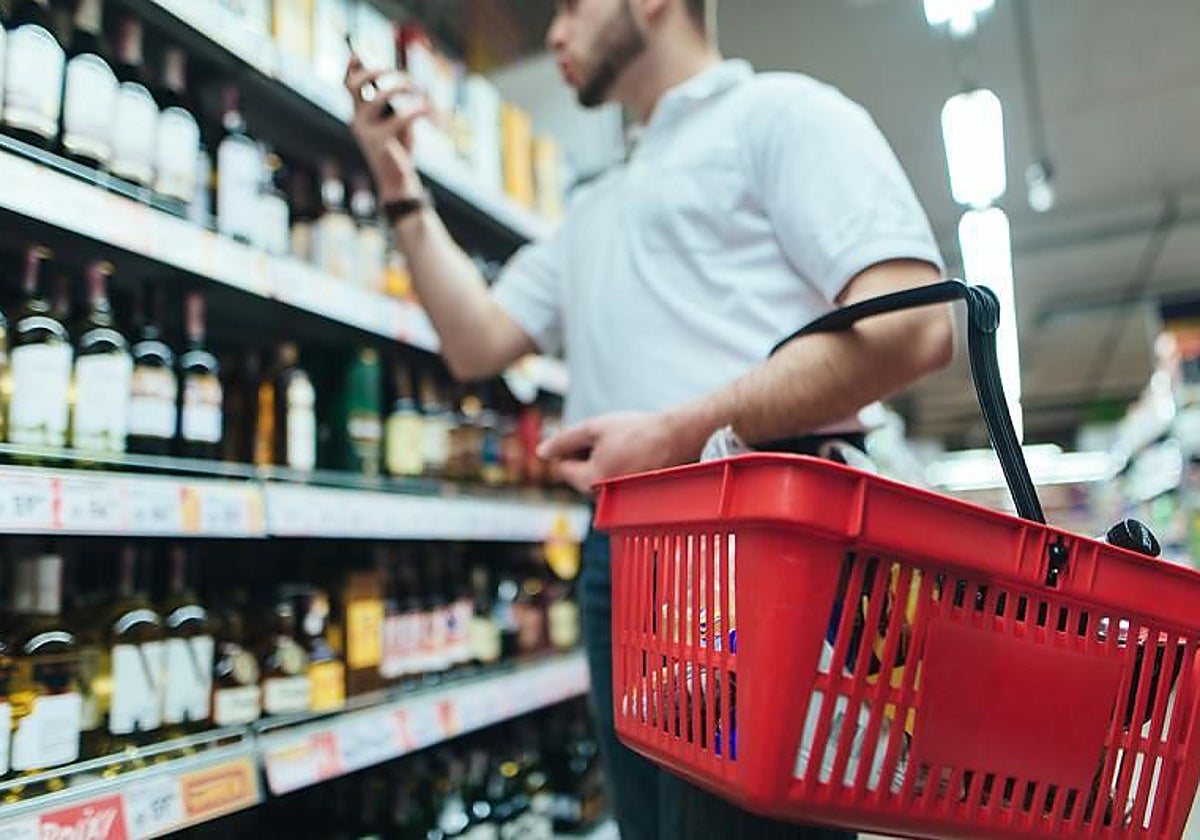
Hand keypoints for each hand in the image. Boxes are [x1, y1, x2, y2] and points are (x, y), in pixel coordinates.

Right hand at [344, 54, 430, 203]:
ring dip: (400, 86)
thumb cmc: (398, 149)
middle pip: (354, 85)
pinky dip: (415, 109)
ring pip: (377, 98)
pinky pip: (399, 119)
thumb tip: (404, 80)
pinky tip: (425, 109)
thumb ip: (395, 103)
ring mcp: (365, 132)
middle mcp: (357, 120)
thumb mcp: (397, 121)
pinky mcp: (379, 143)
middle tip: (398, 72)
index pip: (348, 84)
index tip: (360, 51)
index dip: (353, 66)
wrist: (397, 181)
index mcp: (360, 113)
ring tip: (418, 89)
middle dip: (375, 71)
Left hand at [537, 410, 707, 493]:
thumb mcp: (594, 428)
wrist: (677, 436)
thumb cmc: (637, 430)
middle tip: (610, 439)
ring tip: (624, 446)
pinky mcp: (633, 498)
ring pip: (597, 478)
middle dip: (586, 456)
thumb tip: (541, 452)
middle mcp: (603, 496)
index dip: (571, 447)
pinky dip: (617, 468)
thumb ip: (564, 440)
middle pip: (579, 475)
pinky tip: (633, 454)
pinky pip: (614, 482)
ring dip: (602, 462)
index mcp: (590, 481)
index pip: (562, 467)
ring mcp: (620, 499)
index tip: (594, 436)